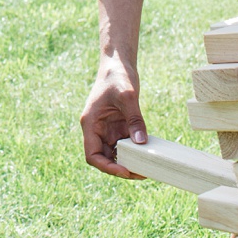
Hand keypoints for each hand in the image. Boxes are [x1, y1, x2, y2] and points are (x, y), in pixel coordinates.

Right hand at [80, 55, 147, 177]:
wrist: (117, 63)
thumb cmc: (117, 76)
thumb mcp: (128, 96)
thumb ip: (134, 120)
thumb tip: (141, 142)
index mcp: (90, 124)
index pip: (92, 155)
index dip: (107, 166)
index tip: (124, 170)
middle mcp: (96, 129)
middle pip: (103, 158)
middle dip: (119, 168)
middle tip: (140, 174)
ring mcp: (107, 129)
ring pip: (114, 153)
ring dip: (127, 161)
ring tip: (145, 168)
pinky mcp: (117, 126)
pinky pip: (124, 144)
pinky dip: (133, 151)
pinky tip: (146, 154)